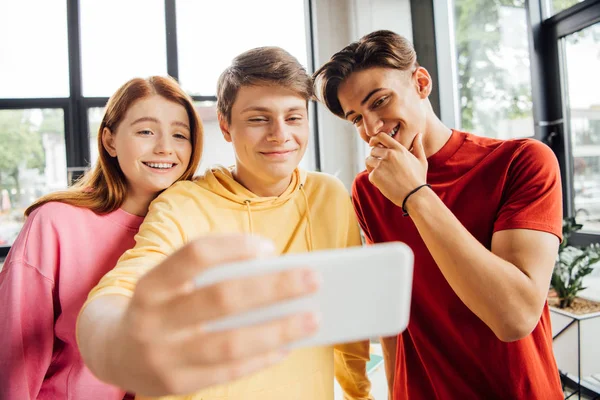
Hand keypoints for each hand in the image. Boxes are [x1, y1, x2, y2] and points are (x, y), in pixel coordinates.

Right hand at [111, 234, 319, 395]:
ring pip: (230, 343)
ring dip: (277, 330)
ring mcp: (162, 356)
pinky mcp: (175, 384)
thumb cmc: (159, 307)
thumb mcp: (169, 284)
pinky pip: (227, 372)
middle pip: (221, 298)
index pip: (194, 255)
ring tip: (312, 318)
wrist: (112, 351)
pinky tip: (286, 346)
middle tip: (313, 279)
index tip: (270, 247)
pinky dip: (261, 357)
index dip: (233, 247)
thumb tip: (274, 275)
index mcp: (151, 284)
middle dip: (273, 288)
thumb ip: (209, 276)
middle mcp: (152, 319)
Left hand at [365, 132, 427, 206]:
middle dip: (374, 156)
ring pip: (368, 160)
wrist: (415, 195)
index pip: (381, 136)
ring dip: (371, 166)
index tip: (372, 144)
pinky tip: (383, 184)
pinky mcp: (375, 175)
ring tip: (381, 174)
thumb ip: (418, 146)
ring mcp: (381, 164)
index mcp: (399, 149)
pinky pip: (370, 174)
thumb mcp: (421, 160)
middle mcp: (389, 154)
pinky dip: (374, 179)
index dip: (374, 139)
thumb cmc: (419, 179)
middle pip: (372, 150)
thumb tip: (419, 134)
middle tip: (381, 166)